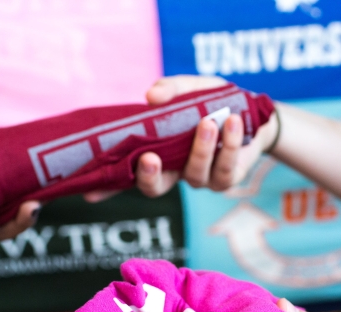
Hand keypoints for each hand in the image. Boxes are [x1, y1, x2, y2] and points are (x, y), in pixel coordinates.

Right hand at [85, 75, 277, 202]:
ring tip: (209, 121)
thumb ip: (171, 90)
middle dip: (148, 176)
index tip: (88, 194)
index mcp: (158, 153)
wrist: (253, 112)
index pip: (126, 174)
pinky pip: (225, 168)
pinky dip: (230, 144)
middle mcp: (175, 171)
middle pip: (155, 188)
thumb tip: (151, 96)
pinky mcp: (226, 178)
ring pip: (195, 174)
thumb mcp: (191, 89)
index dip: (107, 187)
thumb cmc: (213, 102)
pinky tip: (232, 122)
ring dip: (201, 148)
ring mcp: (200, 178)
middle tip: (149, 157)